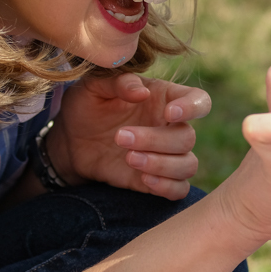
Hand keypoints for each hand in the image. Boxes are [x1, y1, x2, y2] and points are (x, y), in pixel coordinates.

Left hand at [48, 73, 211, 199]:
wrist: (71, 142)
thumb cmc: (87, 107)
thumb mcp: (93, 87)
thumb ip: (118, 82)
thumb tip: (142, 92)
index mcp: (165, 99)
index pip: (199, 101)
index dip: (193, 107)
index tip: (170, 113)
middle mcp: (172, 127)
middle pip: (187, 138)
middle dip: (156, 140)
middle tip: (120, 137)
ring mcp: (167, 155)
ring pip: (188, 165)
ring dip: (162, 164)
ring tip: (129, 159)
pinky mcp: (157, 179)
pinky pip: (179, 189)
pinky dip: (167, 187)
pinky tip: (144, 179)